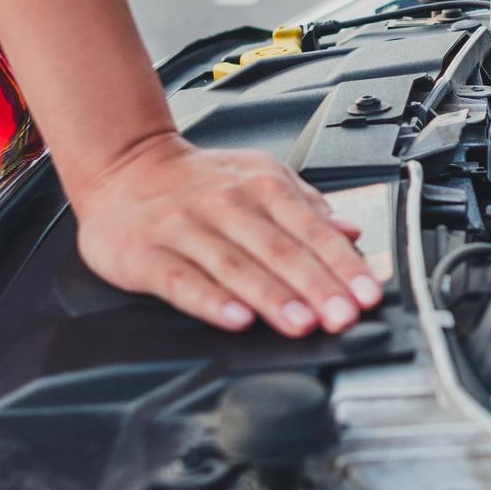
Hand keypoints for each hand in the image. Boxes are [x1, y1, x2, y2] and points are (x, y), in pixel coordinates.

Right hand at [70, 131, 382, 337]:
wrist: (123, 166)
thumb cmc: (196, 181)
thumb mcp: (259, 176)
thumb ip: (307, 206)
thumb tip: (351, 230)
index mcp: (261, 185)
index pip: (311, 228)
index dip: (343, 263)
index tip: (367, 293)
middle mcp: (225, 203)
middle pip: (279, 250)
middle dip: (317, 286)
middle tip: (343, 316)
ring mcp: (184, 228)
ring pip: (235, 266)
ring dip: (272, 297)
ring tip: (301, 323)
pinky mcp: (145, 254)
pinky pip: (182, 281)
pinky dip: (211, 301)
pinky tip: (236, 318)